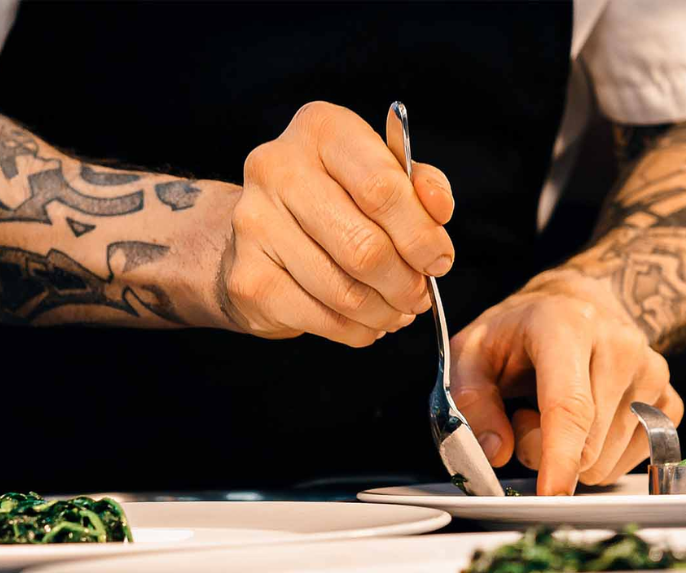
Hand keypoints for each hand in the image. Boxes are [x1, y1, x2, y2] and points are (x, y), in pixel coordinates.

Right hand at [217, 101, 455, 345]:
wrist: (262, 230)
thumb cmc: (335, 197)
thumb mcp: (381, 173)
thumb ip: (419, 185)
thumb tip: (438, 210)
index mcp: (321, 129)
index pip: (382, 188)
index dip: (421, 235)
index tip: (438, 260)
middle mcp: (278, 168)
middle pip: (364, 246)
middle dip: (405, 282)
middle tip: (419, 295)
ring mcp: (254, 224)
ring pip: (344, 290)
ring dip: (384, 311)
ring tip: (396, 310)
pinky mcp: (246, 277)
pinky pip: (319, 318)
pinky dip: (354, 330)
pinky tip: (365, 322)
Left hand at [449, 273, 683, 494]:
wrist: (574, 305)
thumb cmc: (518, 333)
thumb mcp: (471, 353)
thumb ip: (471, 401)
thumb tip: (495, 452)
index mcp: (567, 326)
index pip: (570, 405)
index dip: (559, 456)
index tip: (551, 494)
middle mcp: (620, 346)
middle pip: (586, 444)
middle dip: (544, 450)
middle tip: (524, 414)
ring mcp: (653, 373)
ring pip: (607, 461)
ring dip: (572, 453)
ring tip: (555, 410)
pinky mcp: (670, 400)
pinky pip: (631, 461)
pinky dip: (601, 456)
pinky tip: (587, 420)